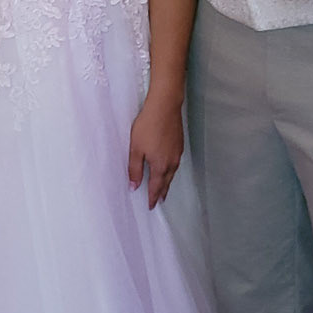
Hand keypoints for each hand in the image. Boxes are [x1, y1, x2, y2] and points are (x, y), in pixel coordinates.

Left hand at [128, 94, 183, 209]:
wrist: (165, 107)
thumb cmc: (148, 126)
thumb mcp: (135, 149)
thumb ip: (134, 169)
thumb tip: (134, 186)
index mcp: (160, 166)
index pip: (156, 187)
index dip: (152, 197)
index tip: (150, 206)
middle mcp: (171, 162)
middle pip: (166, 182)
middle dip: (162, 193)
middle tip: (159, 201)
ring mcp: (177, 153)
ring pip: (172, 173)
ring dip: (167, 183)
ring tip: (164, 189)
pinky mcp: (179, 144)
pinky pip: (175, 164)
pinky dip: (171, 171)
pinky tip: (169, 168)